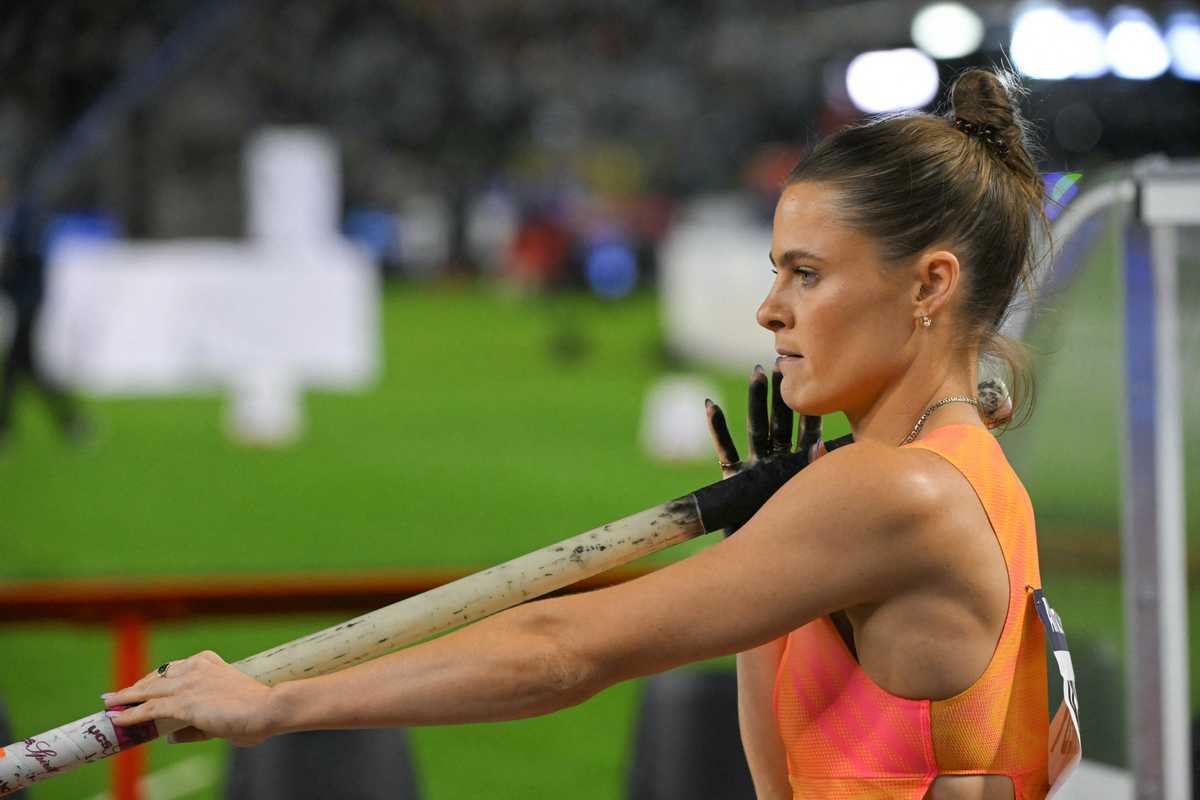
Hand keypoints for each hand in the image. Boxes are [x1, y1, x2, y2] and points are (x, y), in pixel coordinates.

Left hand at [103, 651, 276, 746]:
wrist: (268, 707)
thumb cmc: (255, 713)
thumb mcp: (223, 713)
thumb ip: (195, 725)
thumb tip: (170, 736)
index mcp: (209, 663)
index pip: (173, 669)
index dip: (153, 679)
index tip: (140, 686)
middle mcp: (196, 668)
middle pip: (156, 677)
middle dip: (135, 687)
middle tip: (117, 695)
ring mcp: (189, 684)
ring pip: (148, 690)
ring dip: (126, 698)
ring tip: (110, 703)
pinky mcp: (185, 702)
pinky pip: (150, 709)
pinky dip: (131, 714)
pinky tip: (118, 718)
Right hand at [705, 365, 823, 533]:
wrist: (764, 568)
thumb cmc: (794, 543)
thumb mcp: (806, 503)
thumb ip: (813, 475)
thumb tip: (823, 446)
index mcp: (798, 469)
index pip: (806, 432)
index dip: (807, 410)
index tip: (812, 383)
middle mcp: (775, 464)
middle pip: (778, 422)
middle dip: (778, 395)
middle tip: (779, 363)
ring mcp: (752, 469)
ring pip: (754, 429)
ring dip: (754, 401)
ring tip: (756, 373)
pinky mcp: (731, 480)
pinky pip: (724, 450)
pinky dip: (717, 429)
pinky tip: (711, 405)